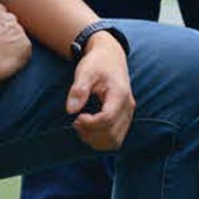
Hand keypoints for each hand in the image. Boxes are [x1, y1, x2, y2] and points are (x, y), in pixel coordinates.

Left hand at [68, 32, 132, 150]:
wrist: (111, 57)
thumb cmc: (98, 63)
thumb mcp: (85, 71)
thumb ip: (79, 90)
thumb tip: (70, 111)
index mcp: (120, 94)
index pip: (107, 119)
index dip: (89, 124)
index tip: (76, 117)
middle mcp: (128, 107)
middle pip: (112, 135)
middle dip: (90, 133)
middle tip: (76, 122)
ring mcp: (128, 115)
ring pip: (114, 142)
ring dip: (95, 140)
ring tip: (82, 127)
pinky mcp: (124, 119)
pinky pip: (115, 139)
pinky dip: (100, 140)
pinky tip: (89, 129)